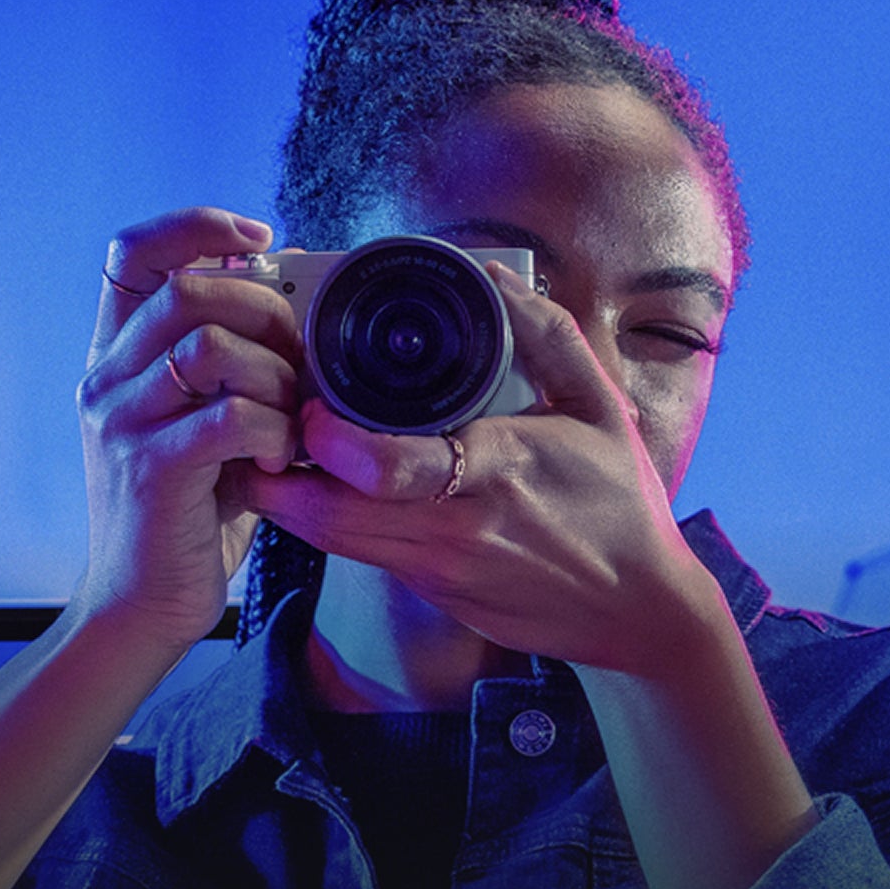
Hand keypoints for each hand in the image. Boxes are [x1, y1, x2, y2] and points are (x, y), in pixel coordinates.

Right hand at [76, 207, 301, 647]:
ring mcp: (122, 422)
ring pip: (211, 347)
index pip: (132, 252)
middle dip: (266, 312)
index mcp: (117, 358)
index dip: (196, 227)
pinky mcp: (152, 469)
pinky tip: (280, 461)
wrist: (142, 603)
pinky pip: (231, 417)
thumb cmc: (189, 510)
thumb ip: (230, 366)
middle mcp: (107, 380)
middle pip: (187, 289)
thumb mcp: (205, 423)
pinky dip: (275, 432)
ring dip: (275, 377)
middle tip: (298, 363)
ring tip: (291, 420)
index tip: (261, 239)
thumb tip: (290, 298)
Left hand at [243, 262, 717, 673]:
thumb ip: (549, 336)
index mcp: (502, 471)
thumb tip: (497, 279)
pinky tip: (316, 483)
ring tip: (268, 449)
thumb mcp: (601, 408)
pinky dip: (324, 520)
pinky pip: (358, 554)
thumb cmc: (620, 506)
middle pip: (334, 511)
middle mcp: (459, 527)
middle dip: (277, 471)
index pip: (397, 466)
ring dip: (288, 498)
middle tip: (254, 420)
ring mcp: (439, 567)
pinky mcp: (430, 590)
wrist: (635, 610)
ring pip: (333, 540)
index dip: (335, 441)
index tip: (309, 408)